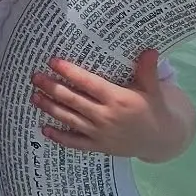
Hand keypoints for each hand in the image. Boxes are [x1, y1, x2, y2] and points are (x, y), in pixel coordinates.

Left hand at [30, 50, 194, 161]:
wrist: (162, 139)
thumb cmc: (154, 108)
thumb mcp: (153, 89)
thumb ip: (147, 70)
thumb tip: (149, 49)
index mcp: (118, 99)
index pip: (89, 83)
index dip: (70, 72)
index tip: (53, 61)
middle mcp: (106, 116)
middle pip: (73, 100)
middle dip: (52, 87)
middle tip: (35, 77)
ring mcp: (101, 133)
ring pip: (70, 119)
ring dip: (50, 108)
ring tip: (34, 96)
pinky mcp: (99, 146)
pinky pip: (75, 142)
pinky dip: (59, 137)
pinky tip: (44, 129)